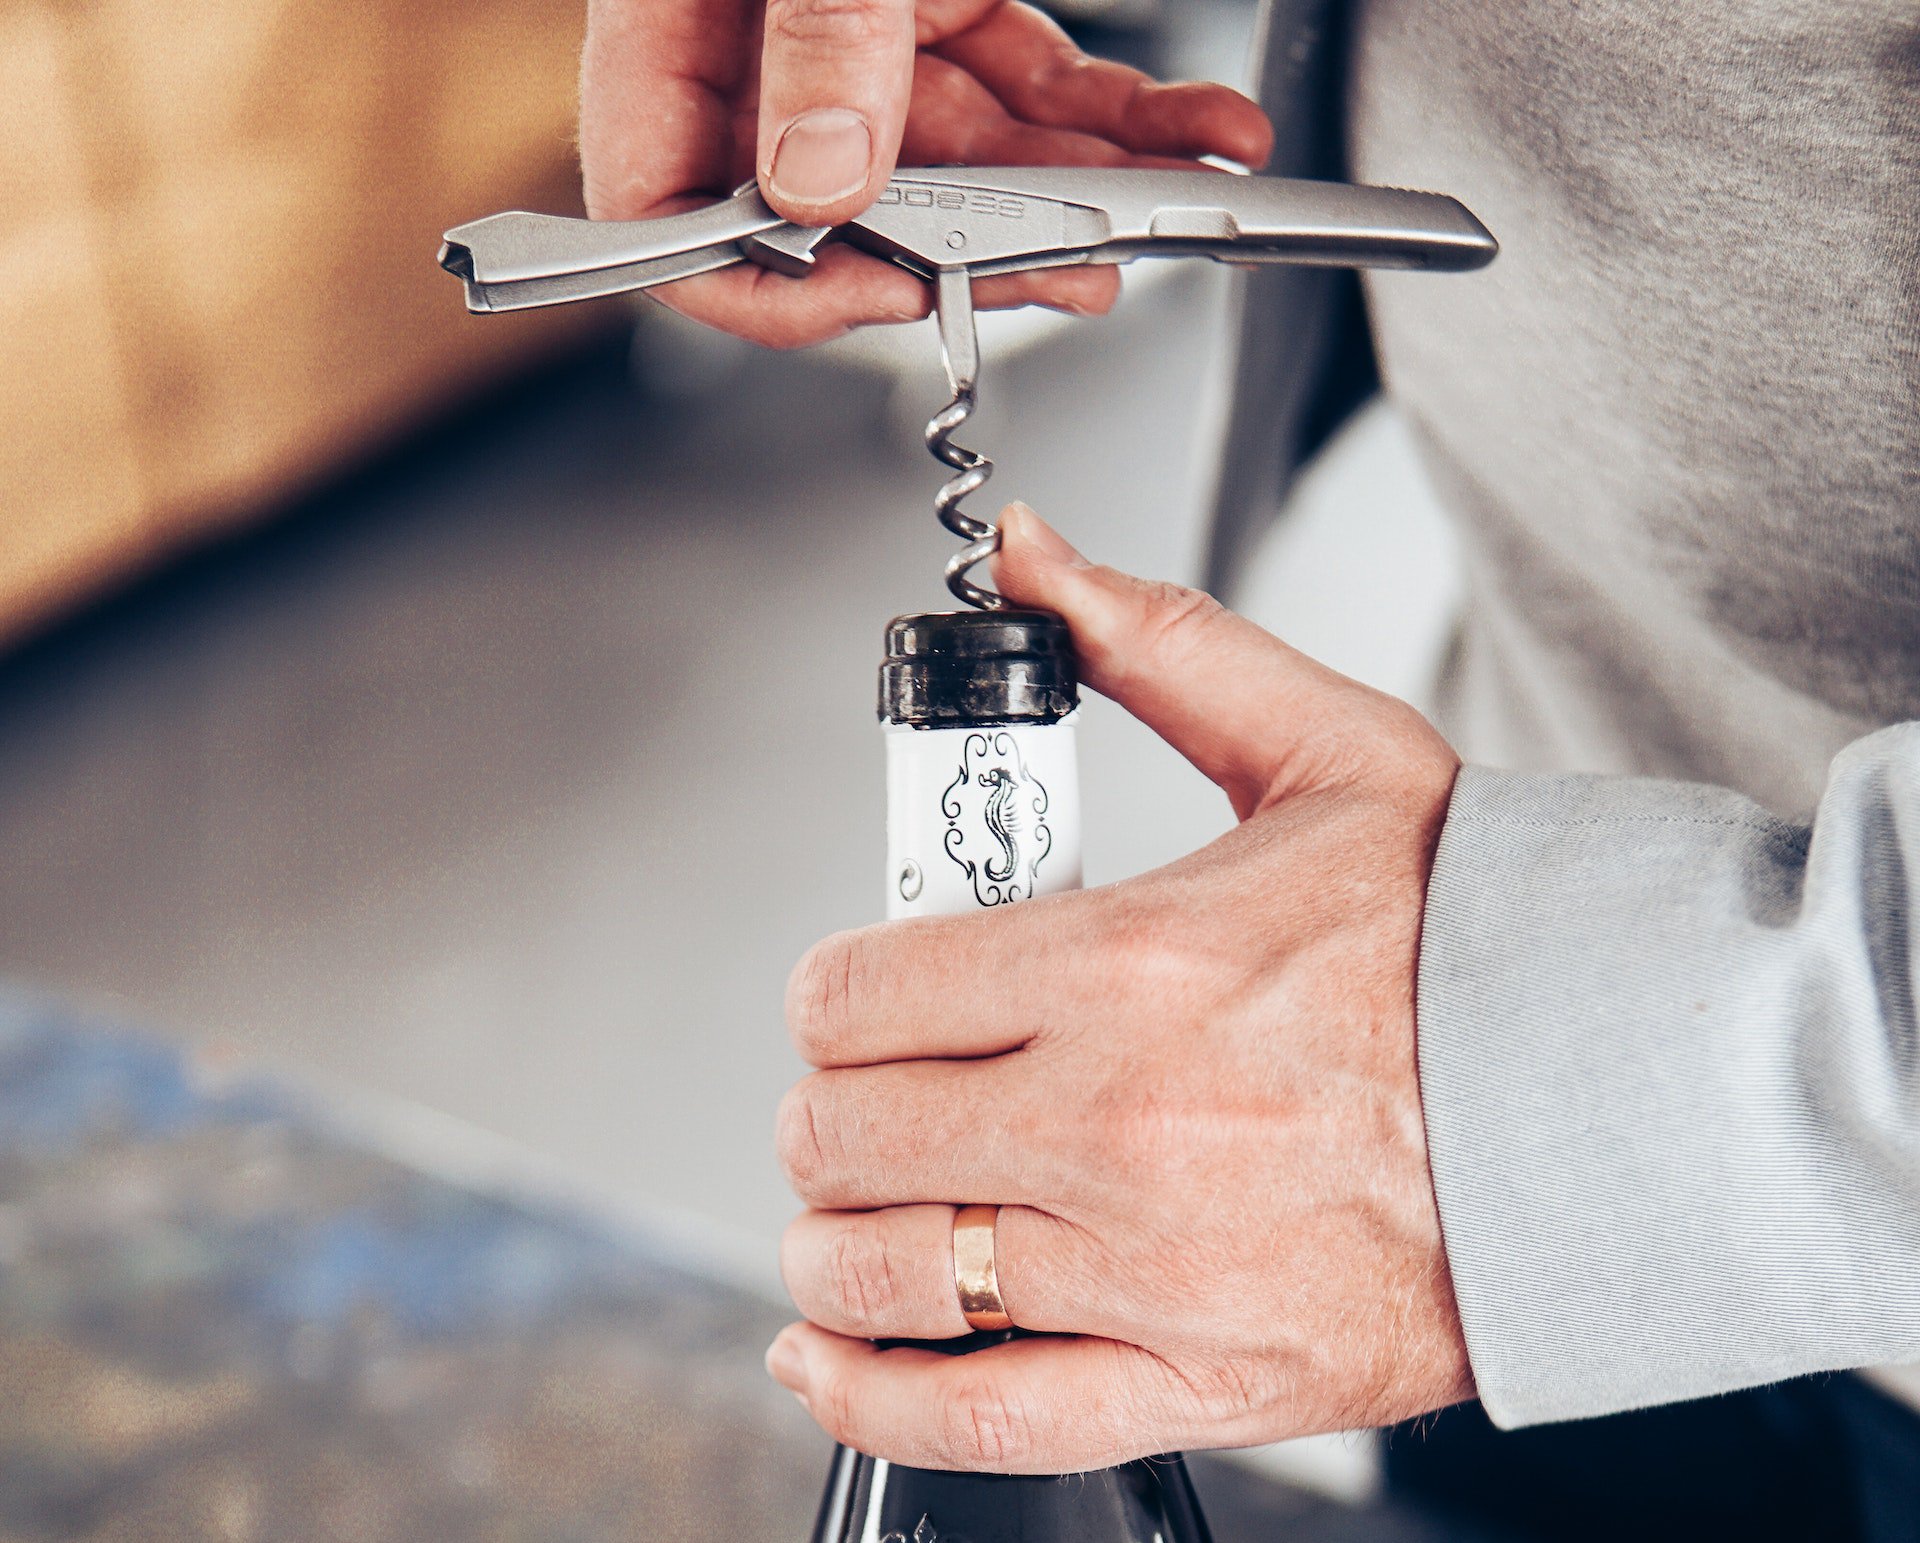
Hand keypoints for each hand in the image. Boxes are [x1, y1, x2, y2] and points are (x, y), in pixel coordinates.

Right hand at [579, 1, 1271, 346]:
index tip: (870, 291)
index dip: (761, 277)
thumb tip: (820, 183)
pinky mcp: (951, 1)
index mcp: (675, 20)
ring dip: (1077, 192)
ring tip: (1164, 204)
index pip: (668, 204)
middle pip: (846, 204)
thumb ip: (820, 34)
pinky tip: (1192, 133)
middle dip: (975, 246)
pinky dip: (1119, 114)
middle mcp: (764, 40)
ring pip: (964, 159)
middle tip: (1061, 268)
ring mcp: (865, 29)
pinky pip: (1032, 80)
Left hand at [764, 504, 1473, 1471]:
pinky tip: (831, 1349)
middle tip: (871, 1094)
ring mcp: (1150, 1263)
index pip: (857, 993)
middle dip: (830, 1109)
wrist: (1617, 1107)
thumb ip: (1158, 645)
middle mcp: (1120, 1119)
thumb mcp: (1325, 749)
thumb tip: (1033, 562)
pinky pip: (978, 1413)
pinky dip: (872, 1391)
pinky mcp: (1197, 1374)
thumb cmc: (1477, 940)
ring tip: (860, 1209)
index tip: (859, 1000)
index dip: (831, 995)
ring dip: (833, 1239)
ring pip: (883, 1269)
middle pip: (843, 1133)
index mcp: (1129, 962)